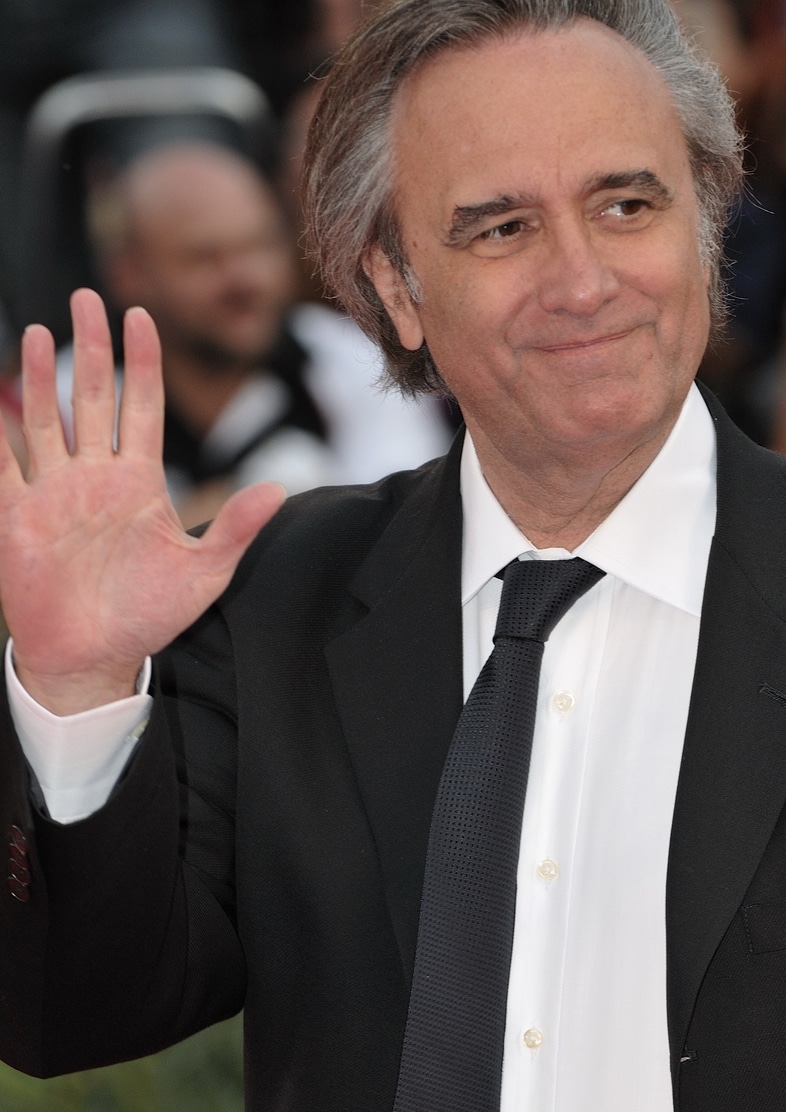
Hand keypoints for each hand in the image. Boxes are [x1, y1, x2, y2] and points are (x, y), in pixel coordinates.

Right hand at [0, 289, 284, 714]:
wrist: (92, 658)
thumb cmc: (147, 618)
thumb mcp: (204, 575)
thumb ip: (236, 529)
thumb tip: (278, 489)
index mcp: (140, 484)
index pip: (143, 407)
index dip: (142, 362)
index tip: (141, 315)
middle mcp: (95, 478)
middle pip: (91, 398)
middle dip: (90, 347)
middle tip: (87, 298)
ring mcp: (53, 493)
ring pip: (46, 419)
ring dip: (40, 376)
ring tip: (43, 329)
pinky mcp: (17, 515)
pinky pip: (1, 462)